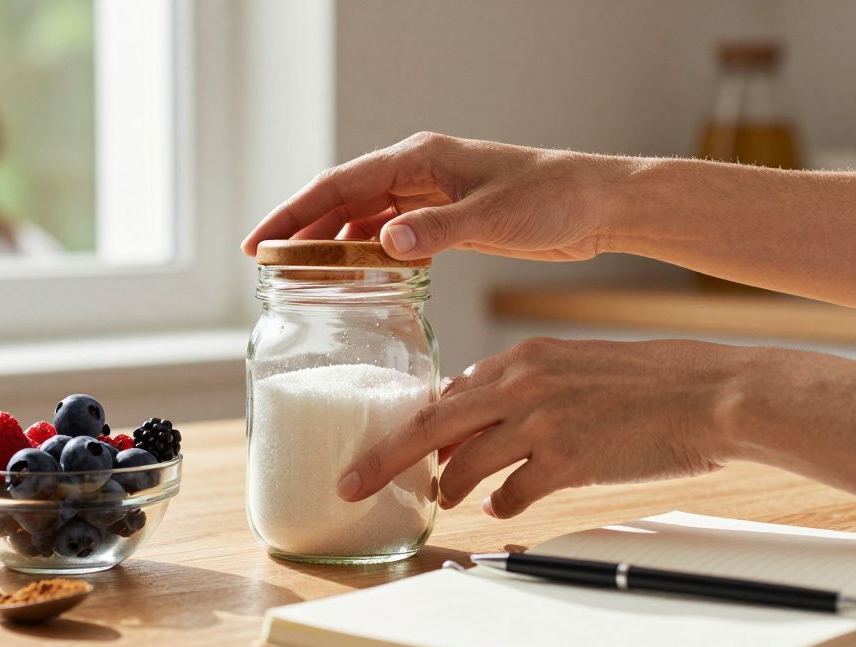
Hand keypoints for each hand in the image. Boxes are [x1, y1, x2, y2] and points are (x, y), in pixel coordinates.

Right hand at [241, 131, 620, 262]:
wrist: (595, 205)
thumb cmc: (551, 199)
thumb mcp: (491, 217)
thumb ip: (436, 230)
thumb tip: (383, 243)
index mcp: (419, 158)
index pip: (339, 184)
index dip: (294, 214)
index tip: (260, 244)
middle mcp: (417, 171)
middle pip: (342, 200)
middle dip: (302, 231)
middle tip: (266, 265)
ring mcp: (430, 194)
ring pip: (363, 218)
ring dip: (332, 246)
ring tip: (301, 277)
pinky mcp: (446, 218)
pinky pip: (391, 234)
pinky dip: (368, 255)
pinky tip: (355, 279)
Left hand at [337, 338, 738, 517]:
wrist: (709, 393)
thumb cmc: (644, 382)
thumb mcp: (571, 367)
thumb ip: (521, 389)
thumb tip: (476, 424)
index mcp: (520, 358)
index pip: (445, 394)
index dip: (412, 426)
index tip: (386, 445)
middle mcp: (521, 386)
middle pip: (429, 427)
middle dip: (383, 459)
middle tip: (350, 484)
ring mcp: (541, 424)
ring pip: (465, 467)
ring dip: (452, 488)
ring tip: (449, 498)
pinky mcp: (568, 462)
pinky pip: (511, 495)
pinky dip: (502, 505)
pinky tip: (506, 506)